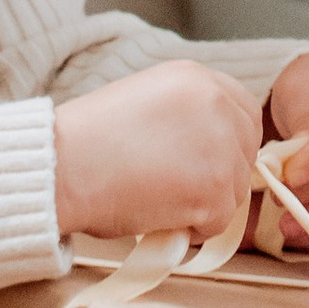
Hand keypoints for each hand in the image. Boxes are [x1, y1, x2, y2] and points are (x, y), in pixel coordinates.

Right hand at [51, 57, 261, 244]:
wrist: (62, 167)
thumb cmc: (88, 141)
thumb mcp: (145, 100)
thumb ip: (184, 116)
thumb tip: (206, 150)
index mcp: (196, 77)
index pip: (243, 111)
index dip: (229, 142)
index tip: (207, 161)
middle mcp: (216, 104)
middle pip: (245, 150)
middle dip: (220, 174)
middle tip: (181, 188)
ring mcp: (220, 147)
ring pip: (233, 189)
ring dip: (203, 204)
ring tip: (157, 199)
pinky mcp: (214, 189)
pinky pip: (219, 222)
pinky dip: (192, 230)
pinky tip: (158, 215)